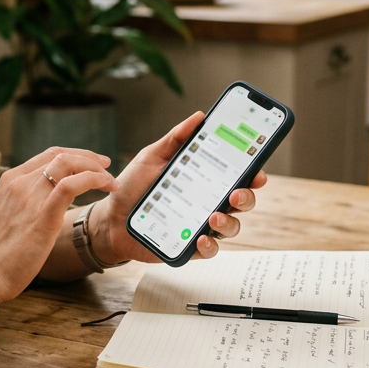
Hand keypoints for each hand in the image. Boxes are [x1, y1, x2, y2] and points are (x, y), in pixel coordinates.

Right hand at [0, 146, 116, 303]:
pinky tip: (105, 188)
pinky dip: (93, 180)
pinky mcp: (42, 215)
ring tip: (111, 182)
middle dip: (89, 158)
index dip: (75, 156)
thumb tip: (45, 208)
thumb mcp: (7, 216)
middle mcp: (20, 182)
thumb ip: (24, 204)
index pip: (48, 155)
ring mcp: (30, 196)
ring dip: (96, 169)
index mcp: (10, 180)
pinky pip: (71, 185)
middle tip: (106, 167)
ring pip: (69, 164)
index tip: (92, 164)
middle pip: (61, 155)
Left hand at [88, 112, 264, 264]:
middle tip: (236, 193)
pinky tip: (201, 238)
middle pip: (241, 201)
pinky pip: (210, 250)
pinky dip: (210, 246)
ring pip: (231, 226)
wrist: (111, 218)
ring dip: (229, 222)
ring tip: (214, 216)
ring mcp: (201, 225)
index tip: (257, 169)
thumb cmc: (134, 186)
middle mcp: (208, 202)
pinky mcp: (190, 247)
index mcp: (204, 179)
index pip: (237, 175)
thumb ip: (175, 139)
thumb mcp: (152, 157)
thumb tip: (198, 117)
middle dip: (246, 197)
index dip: (252, 172)